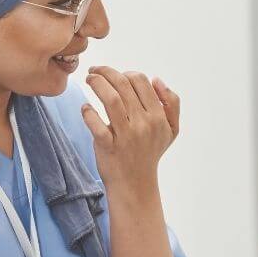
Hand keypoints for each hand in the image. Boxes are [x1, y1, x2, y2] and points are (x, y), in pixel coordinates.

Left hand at [81, 66, 178, 189]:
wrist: (135, 184)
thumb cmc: (150, 153)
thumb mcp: (171, 130)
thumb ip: (171, 103)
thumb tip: (157, 80)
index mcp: (158, 117)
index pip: (141, 81)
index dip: (125, 73)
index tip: (115, 76)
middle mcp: (144, 124)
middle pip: (123, 84)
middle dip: (106, 71)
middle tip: (95, 72)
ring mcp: (126, 135)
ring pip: (110, 98)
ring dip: (97, 83)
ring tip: (89, 79)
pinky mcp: (109, 146)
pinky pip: (95, 123)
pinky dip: (87, 112)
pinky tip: (86, 108)